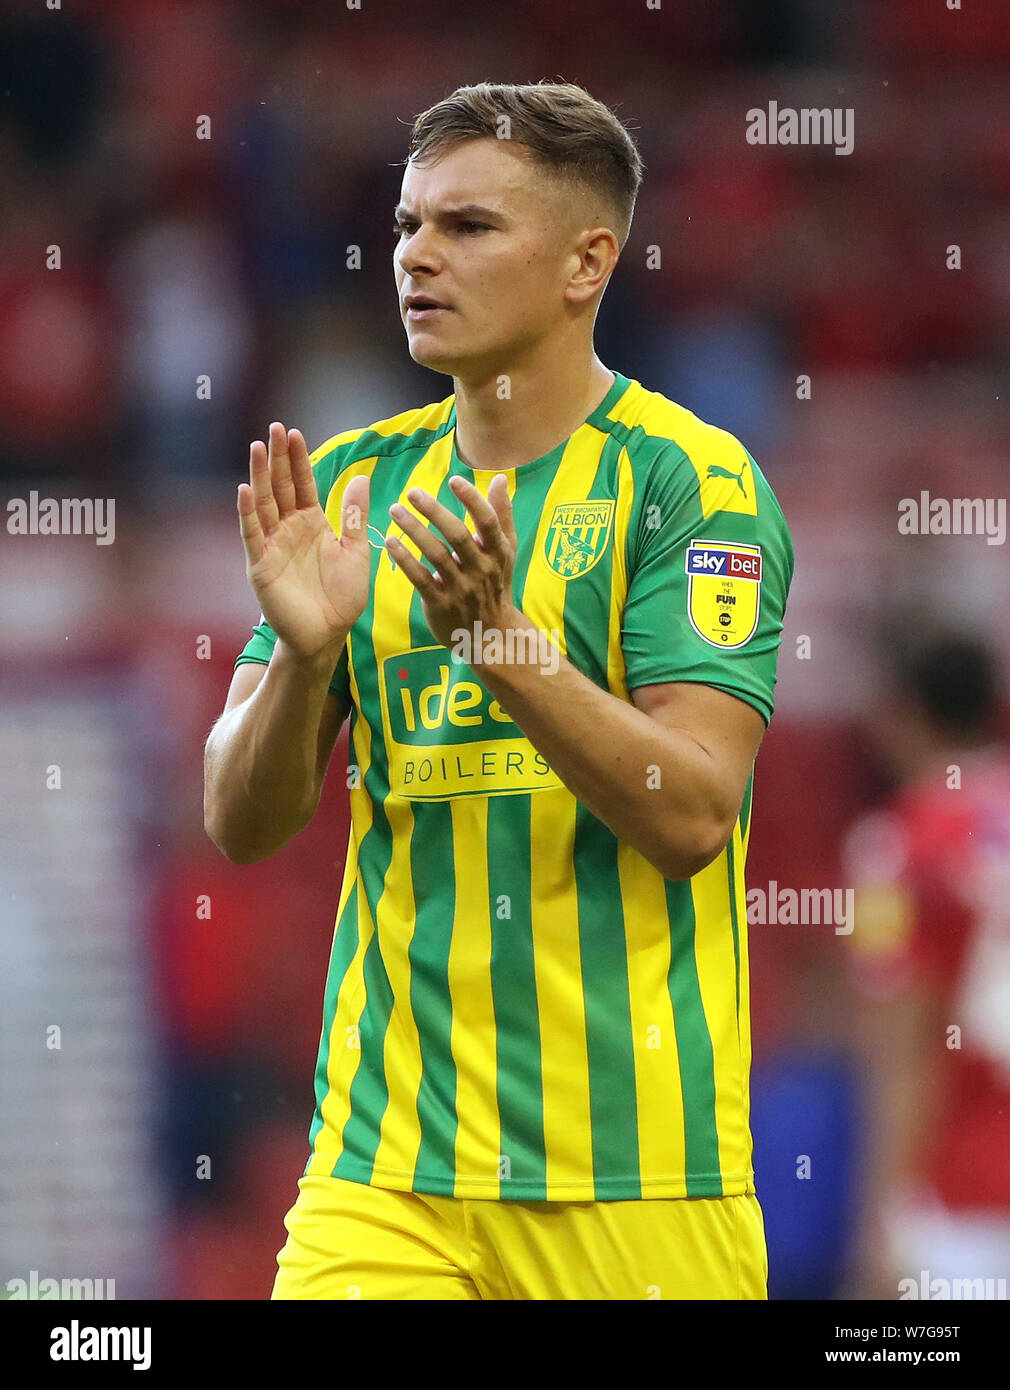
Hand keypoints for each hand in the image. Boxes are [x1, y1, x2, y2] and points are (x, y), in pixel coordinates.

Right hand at [238, 423, 370, 659]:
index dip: (298, 459)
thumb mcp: (355, 552)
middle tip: (275, 428)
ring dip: (258, 476)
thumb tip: (361, 477)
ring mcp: (272, 545)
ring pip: (264, 504)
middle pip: (280, 486)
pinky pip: (252, 535)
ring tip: (257, 447)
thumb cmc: (341, 598)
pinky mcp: (261, 565)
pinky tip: (244, 490)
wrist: (326, 635)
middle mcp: (289, 529)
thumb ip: (354, 516)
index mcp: (312, 523)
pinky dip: (247, 513)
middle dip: (277, 458)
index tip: (295, 433)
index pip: (303, 484)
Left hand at [385, 473, 518, 648]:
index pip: (487, 522)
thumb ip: (501, 514)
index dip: (472, 500)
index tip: (454, 479)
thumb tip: (499, 479)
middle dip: (434, 511)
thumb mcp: (505, 551)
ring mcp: (461, 589)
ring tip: (395, 510)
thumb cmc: (496, 584)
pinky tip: (390, 543)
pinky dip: (405, 561)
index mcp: (498, 553)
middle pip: (457, 536)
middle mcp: (481, 569)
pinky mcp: (441, 604)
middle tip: (412, 492)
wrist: (491, 635)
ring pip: (436, 555)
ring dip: (414, 530)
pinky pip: (421, 580)